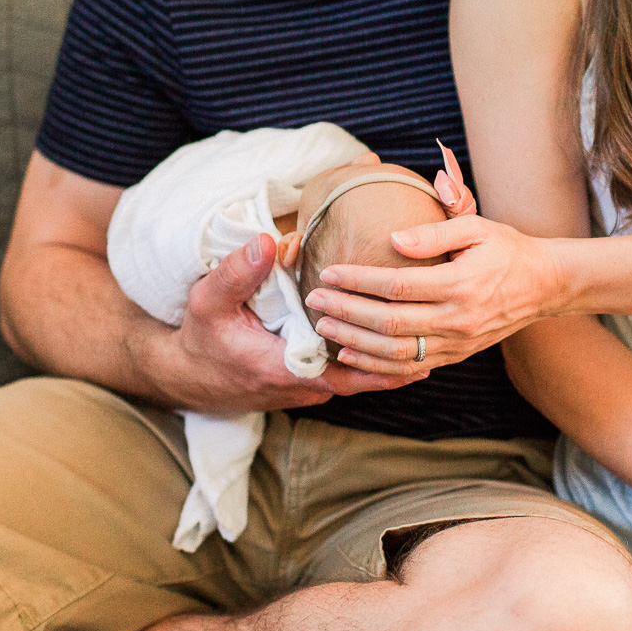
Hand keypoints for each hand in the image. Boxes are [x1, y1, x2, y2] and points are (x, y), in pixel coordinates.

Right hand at [159, 234, 427, 411]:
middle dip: (401, 359)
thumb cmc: (201, 337)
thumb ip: (238, 272)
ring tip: (434, 338)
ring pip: (360, 379)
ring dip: (392, 362)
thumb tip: (268, 241)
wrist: (188, 376)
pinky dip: (375, 363)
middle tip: (442, 336)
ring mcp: (307, 390)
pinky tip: (401, 344)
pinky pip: (350, 377)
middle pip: (363, 377)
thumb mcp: (209, 300)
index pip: (342, 365)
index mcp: (282, 366)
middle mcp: (302, 386)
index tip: (412, 332)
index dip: (379, 349)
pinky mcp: (308, 386)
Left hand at [302, 215, 565, 374]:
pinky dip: (377, 366)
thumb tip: (393, 239)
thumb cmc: (507, 249)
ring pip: (397, 353)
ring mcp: (458, 343)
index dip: (358, 281)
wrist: (544, 285)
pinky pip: (411, 368)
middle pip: (391, 324)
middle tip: (314, 301)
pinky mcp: (456, 355)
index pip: (397, 286)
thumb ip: (434, 231)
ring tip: (324, 328)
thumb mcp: (476, 227)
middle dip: (346, 313)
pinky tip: (350, 354)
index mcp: (462, 284)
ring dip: (355, 343)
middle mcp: (459, 319)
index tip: (329, 272)